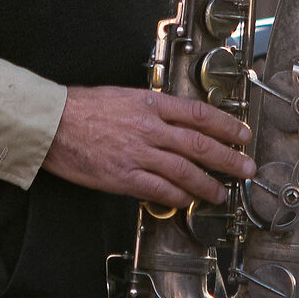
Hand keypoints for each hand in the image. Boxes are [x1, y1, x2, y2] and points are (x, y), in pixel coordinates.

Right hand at [41, 85, 255, 207]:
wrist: (52, 123)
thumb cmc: (83, 107)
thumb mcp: (124, 96)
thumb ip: (152, 109)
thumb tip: (177, 121)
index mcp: (151, 104)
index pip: (199, 114)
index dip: (226, 125)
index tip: (242, 135)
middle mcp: (150, 128)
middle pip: (199, 144)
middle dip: (228, 158)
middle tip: (246, 168)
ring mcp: (138, 153)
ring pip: (184, 170)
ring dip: (206, 184)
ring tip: (220, 193)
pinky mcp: (123, 176)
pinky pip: (158, 189)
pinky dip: (176, 197)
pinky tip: (187, 201)